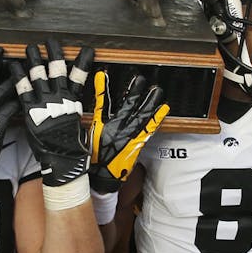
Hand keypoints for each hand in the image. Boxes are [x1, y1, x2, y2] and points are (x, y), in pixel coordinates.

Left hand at [12, 40, 92, 186]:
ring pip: (40, 75)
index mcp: (73, 101)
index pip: (80, 76)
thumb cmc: (69, 143)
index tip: (87, 49)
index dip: (83, 62)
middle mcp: (60, 98)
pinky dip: (18, 76)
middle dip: (54, 54)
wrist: (61, 157)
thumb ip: (72, 107)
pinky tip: (14, 65)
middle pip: (58, 70)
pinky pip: (23, 89)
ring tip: (30, 47)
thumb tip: (72, 100)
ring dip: (34, 60)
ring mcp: (45, 103)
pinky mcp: (31, 110)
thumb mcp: (75, 122)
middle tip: (50, 41)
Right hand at [89, 70, 167, 192]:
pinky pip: (149, 128)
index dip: (101, 88)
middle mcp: (116, 129)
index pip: (101, 102)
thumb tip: (96, 111)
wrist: (102, 177)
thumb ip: (94, 124)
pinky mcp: (137, 143)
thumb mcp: (88, 139)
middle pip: (127, 106)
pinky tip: (163, 109)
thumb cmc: (93, 159)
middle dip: (134, 92)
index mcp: (101, 127)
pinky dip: (156, 118)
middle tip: (140, 79)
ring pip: (141, 115)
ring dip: (150, 102)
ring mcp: (128, 136)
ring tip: (157, 91)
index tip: (103, 75)